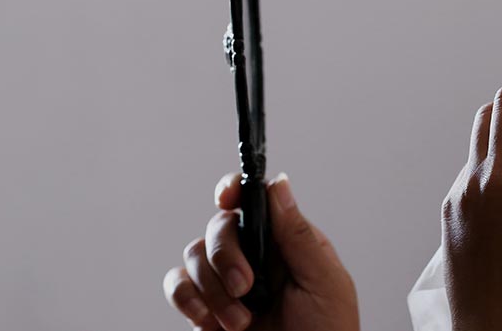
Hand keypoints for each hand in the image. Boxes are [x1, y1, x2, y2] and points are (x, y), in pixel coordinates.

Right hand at [163, 173, 359, 330]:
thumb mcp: (324, 282)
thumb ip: (297, 235)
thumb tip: (278, 185)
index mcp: (285, 241)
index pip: (254, 200)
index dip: (234, 189)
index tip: (225, 198)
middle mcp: (254, 255)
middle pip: (219, 226)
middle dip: (225, 254)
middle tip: (245, 286)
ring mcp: (226, 281)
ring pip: (194, 255)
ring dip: (212, 288)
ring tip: (240, 321)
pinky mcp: (205, 308)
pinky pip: (177, 286)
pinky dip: (185, 297)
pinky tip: (207, 319)